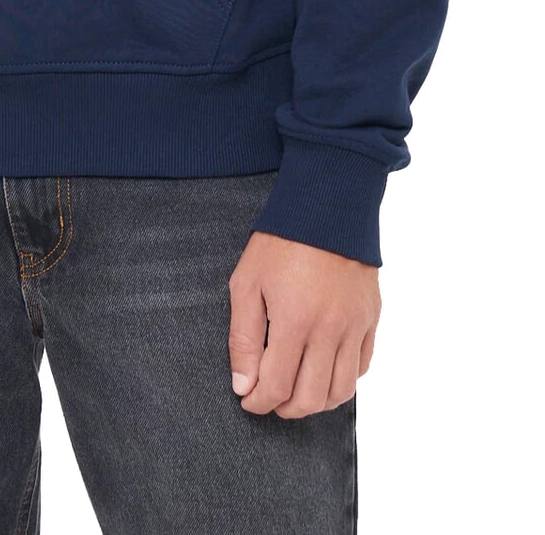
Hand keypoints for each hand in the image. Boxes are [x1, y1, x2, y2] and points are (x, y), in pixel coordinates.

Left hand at [228, 230, 379, 417]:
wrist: (327, 206)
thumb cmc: (281, 241)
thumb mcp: (247, 282)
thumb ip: (244, 338)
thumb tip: (243, 385)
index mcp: (295, 321)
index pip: (277, 385)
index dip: (258, 402)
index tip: (247, 400)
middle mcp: (330, 330)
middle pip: (312, 397)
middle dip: (285, 409)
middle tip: (269, 401)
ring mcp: (355, 326)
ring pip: (342, 390)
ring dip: (316, 403)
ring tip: (296, 393)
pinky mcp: (371, 319)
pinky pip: (362, 366)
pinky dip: (343, 380)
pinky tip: (324, 371)